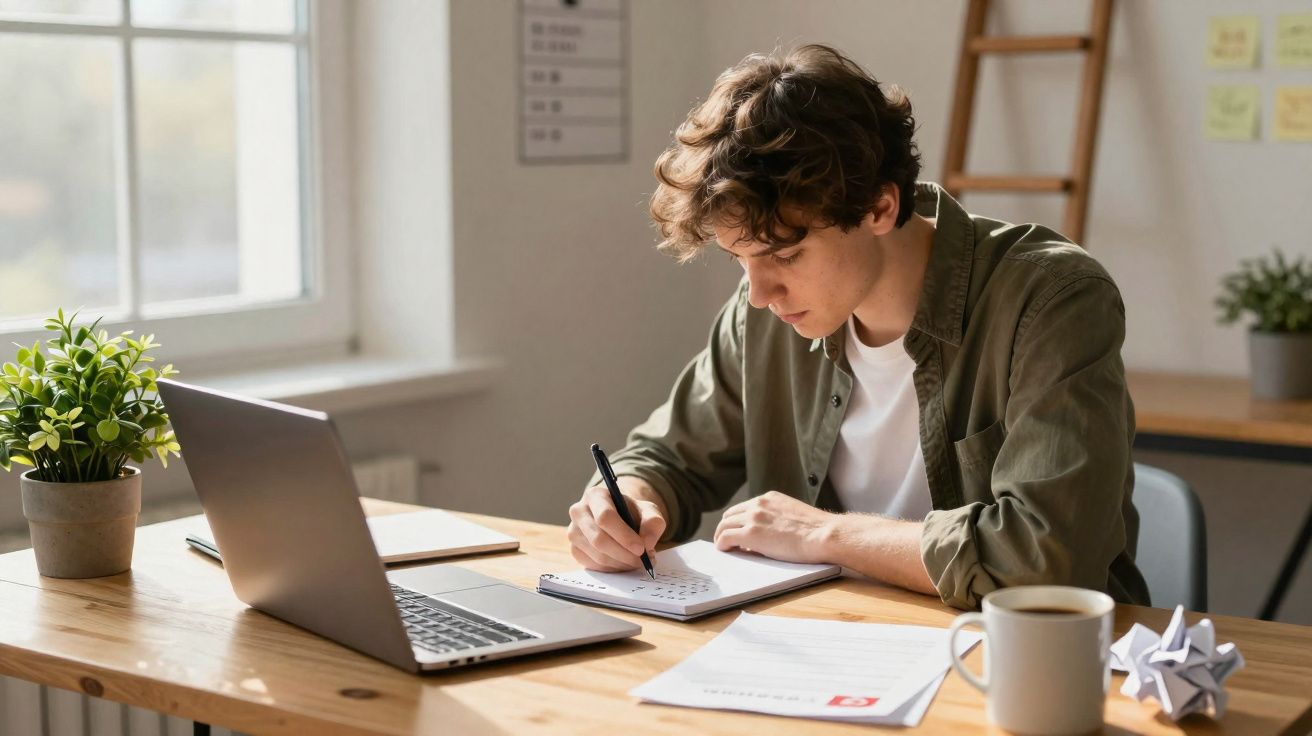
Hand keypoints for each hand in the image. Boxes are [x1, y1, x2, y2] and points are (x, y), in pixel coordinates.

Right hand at [567, 477, 666, 571]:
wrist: (619, 517)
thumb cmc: (631, 512)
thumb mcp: (648, 510)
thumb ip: (653, 522)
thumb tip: (647, 543)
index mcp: (595, 495)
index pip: (605, 517)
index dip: (624, 536)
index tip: (641, 549)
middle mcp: (579, 511)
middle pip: (599, 539)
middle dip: (624, 554)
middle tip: (643, 561)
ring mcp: (573, 532)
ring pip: (597, 555)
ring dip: (621, 563)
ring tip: (638, 561)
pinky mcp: (574, 549)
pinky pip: (594, 565)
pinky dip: (613, 568)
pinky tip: (625, 563)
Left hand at [713, 491, 836, 563]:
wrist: (823, 535)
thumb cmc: (816, 531)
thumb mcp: (793, 515)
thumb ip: (776, 518)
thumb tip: (765, 535)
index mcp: (769, 497)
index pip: (744, 507)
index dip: (738, 521)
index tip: (737, 530)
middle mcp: (758, 504)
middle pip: (730, 514)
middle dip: (726, 527)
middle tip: (726, 540)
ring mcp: (753, 518)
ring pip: (724, 526)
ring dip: (722, 537)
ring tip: (724, 547)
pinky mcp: (751, 534)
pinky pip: (725, 538)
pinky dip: (722, 545)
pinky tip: (725, 551)